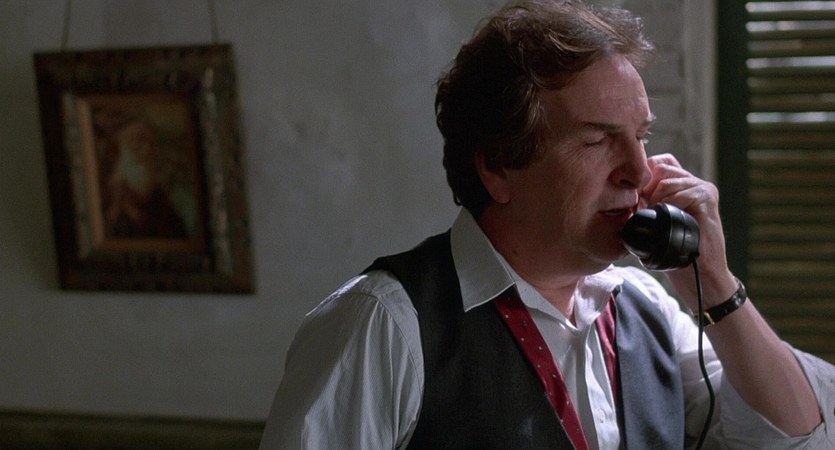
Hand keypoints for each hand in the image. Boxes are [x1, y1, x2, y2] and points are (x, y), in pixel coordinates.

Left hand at [641, 154, 737, 308]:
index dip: (642, 179)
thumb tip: (623, 196)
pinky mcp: (708, 198)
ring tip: (656, 217)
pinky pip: (682, 191)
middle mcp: (692, 184)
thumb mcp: (654, 227)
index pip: (657, 164)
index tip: (636, 201)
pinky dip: (670, 204)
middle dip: (646, 188)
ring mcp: (701, 189)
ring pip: (667, 179)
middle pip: (660, 168)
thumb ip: (645, 208)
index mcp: (680, 188)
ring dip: (655, 198)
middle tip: (643, 210)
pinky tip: (668, 218)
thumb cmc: (675, 254)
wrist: (699, 275)